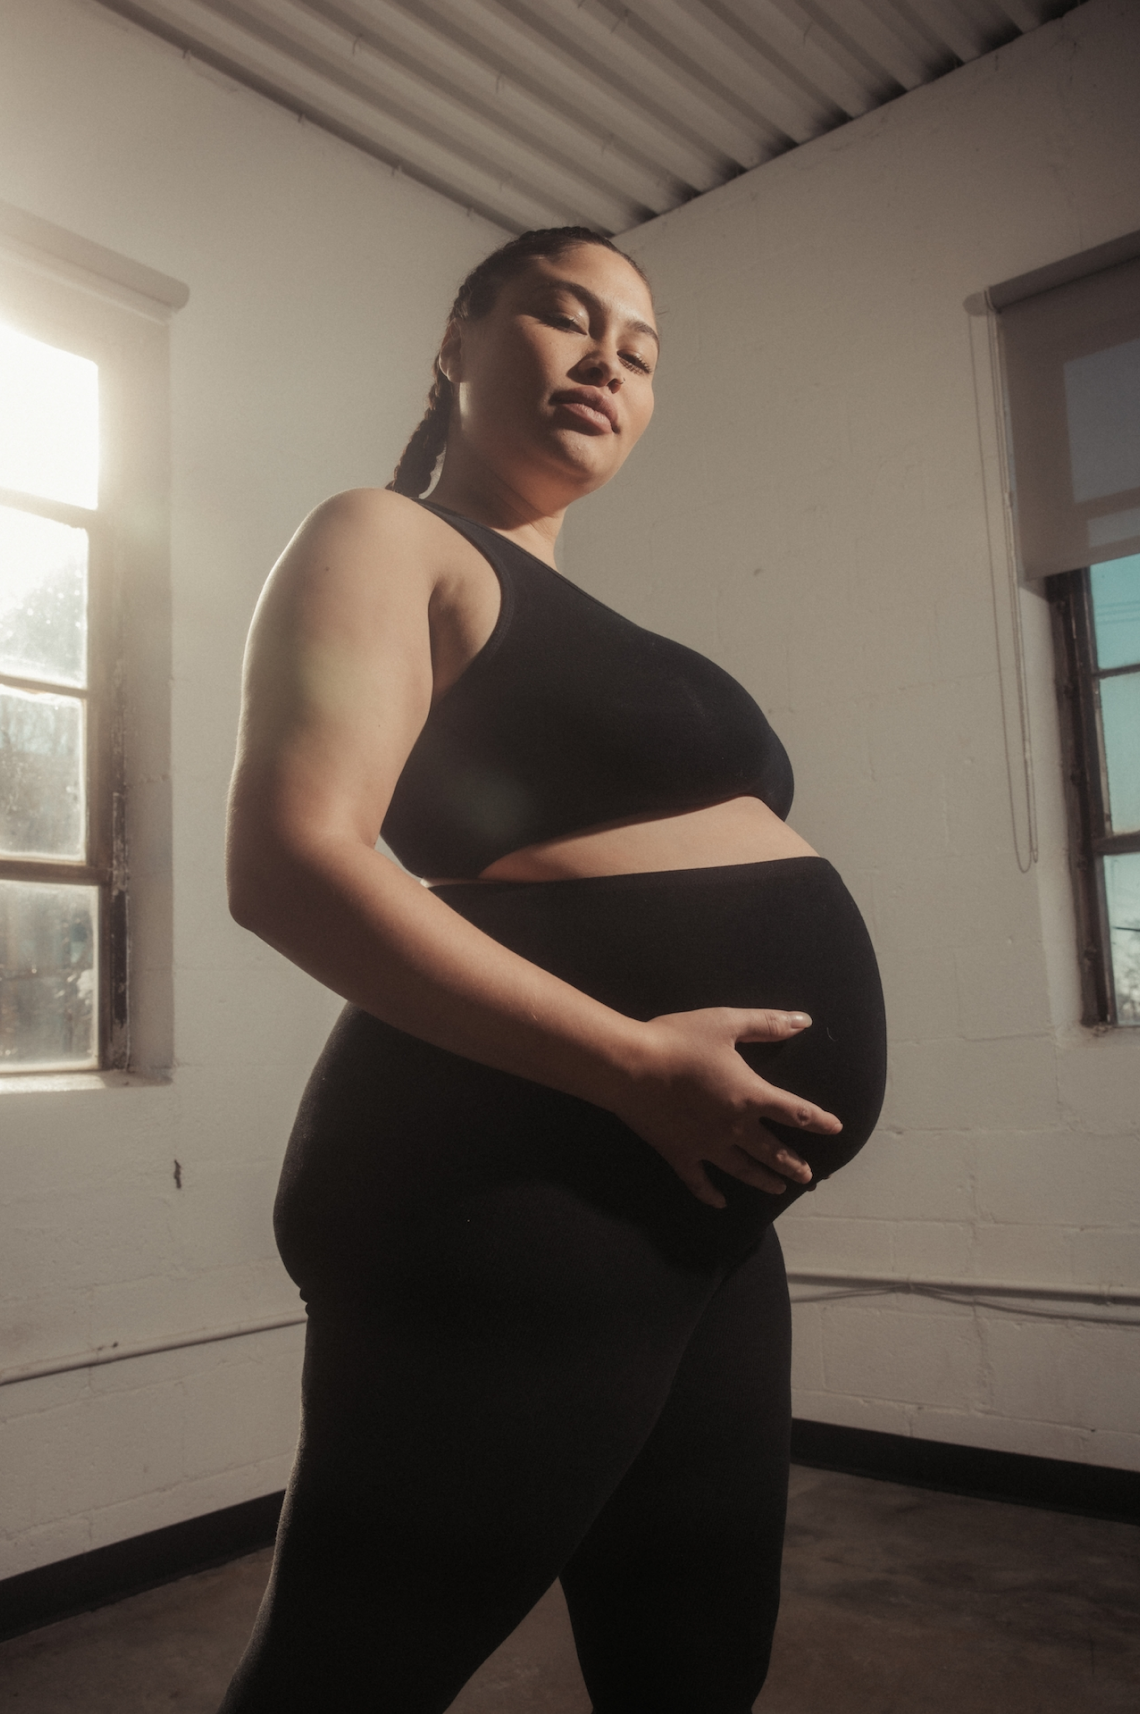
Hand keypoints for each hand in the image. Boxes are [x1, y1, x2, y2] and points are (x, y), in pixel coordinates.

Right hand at [612, 1007, 841, 1209]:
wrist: (630, 1066)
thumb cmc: (679, 1040)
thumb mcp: (726, 1023)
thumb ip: (766, 1023)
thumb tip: (803, 1021)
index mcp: (749, 1095)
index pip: (794, 1112)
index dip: (818, 1121)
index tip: (835, 1128)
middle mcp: (734, 1127)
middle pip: (772, 1151)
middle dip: (792, 1164)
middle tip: (807, 1177)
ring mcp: (707, 1146)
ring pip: (742, 1170)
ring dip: (763, 1180)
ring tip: (779, 1190)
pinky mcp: (680, 1154)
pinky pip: (699, 1181)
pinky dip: (710, 1194)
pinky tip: (719, 1202)